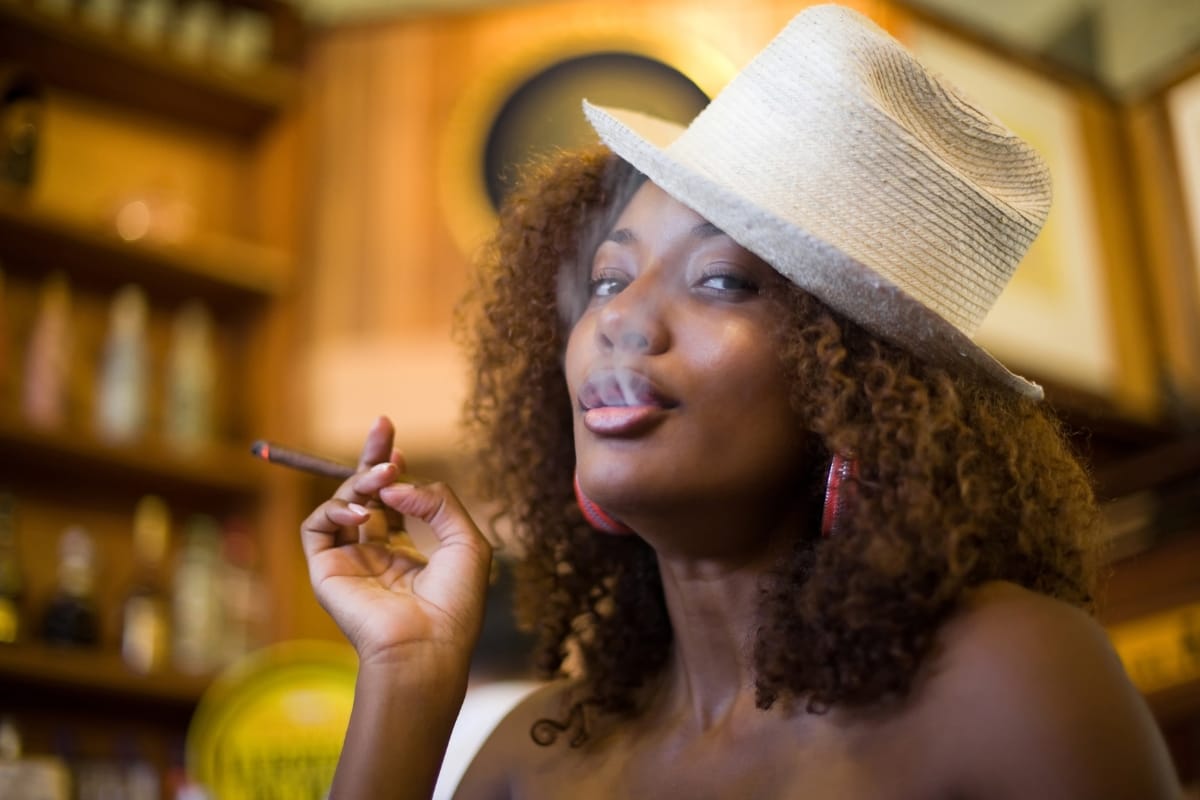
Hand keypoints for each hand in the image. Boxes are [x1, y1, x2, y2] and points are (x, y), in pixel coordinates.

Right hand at [299, 416, 492, 670]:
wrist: (428, 647)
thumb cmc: (455, 604)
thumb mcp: (467, 542)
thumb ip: (438, 501)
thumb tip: (396, 484)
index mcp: (407, 552)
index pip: (393, 500)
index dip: (394, 470)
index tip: (399, 446)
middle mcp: (374, 555)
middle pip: (364, 494)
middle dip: (371, 457)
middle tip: (383, 425)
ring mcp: (349, 563)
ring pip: (341, 503)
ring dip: (361, 480)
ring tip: (384, 476)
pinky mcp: (326, 572)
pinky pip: (316, 527)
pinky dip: (335, 509)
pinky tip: (365, 512)